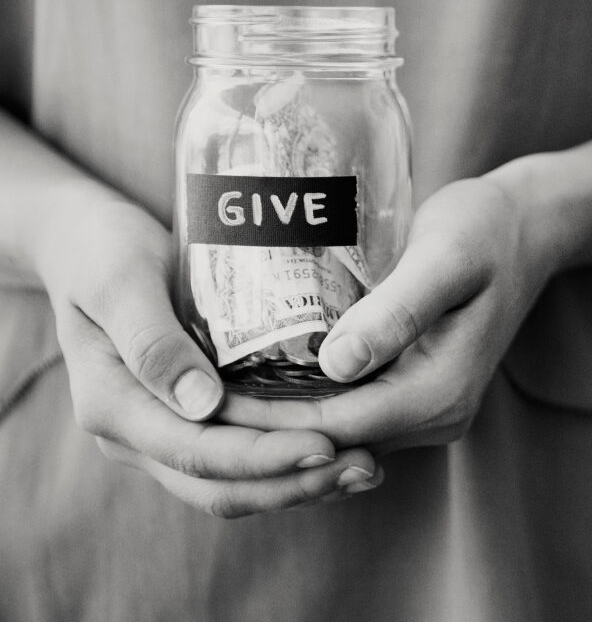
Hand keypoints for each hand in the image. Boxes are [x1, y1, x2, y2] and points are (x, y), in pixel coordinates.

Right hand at [36, 190, 381, 516]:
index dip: (263, 458)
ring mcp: (161, 433)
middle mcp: (135, 435)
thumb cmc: (103, 251)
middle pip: (220, 486)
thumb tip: (202, 405)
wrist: (85, 242)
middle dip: (295, 484)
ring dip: (301, 484)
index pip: (195, 453)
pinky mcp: (190, 422)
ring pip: (234, 485)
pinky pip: (241, 461)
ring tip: (368, 470)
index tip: (325, 447)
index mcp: (113, 406)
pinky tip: (343, 449)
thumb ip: (151, 341)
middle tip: (367, 468)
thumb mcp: (119, 281)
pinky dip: (290, 464)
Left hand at [220, 176, 560, 451]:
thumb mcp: (445, 258)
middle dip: (259, 428)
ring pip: (337, 432)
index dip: (264, 421)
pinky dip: (303, 402)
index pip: (334, 426)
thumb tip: (335, 366)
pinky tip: (259, 374)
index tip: (201, 398)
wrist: (530, 227)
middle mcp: (437, 415)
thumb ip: (397, 311)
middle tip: (188, 397)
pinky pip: (351, 412)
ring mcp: (430, 409)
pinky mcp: (418, 391)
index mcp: (441, 392)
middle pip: (330, 440)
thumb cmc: (484, 230)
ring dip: (277, 420)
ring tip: (210, 388)